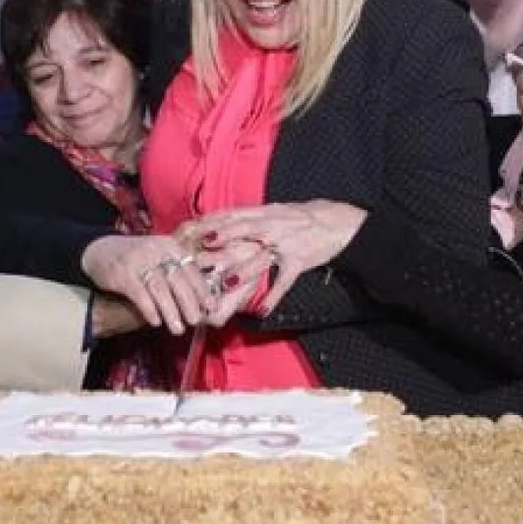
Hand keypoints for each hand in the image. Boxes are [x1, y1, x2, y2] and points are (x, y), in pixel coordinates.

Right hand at [80, 234, 214, 335]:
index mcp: (170, 246)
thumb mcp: (159, 256)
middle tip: (196, 321)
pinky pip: (140, 294)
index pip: (191, 268)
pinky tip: (156, 322)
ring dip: (171, 311)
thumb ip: (177, 272)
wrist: (100, 250)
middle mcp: (156, 250)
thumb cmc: (137, 258)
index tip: (210, 307)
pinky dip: (150, 309)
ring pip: (160, 289)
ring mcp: (138, 261)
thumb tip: (201, 299)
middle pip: (177, 279)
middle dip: (189, 303)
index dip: (202, 289)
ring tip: (178, 329)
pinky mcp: (122, 274)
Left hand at [195, 201, 367, 314]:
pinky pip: (285, 280)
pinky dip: (274, 295)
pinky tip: (262, 311)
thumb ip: (245, 219)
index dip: (208, 222)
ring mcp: (286, 244)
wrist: (337, 221)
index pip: (230, 215)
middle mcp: (272, 225)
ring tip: (226, 283)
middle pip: (242, 232)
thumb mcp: (271, 212)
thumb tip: (215, 224)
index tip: (185, 231)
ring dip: (244, 270)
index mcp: (262, 213)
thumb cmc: (299, 218)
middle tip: (198, 255)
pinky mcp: (300, 261)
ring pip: (262, 257)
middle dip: (219, 241)